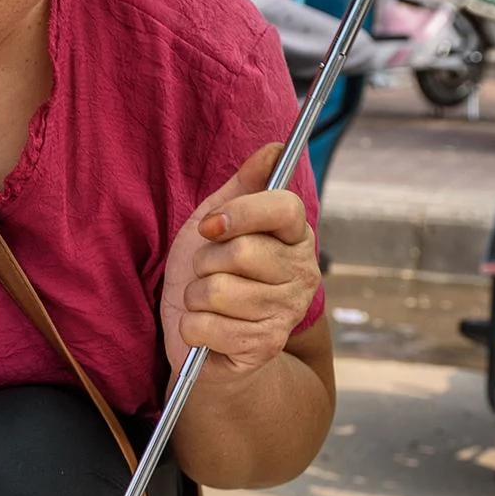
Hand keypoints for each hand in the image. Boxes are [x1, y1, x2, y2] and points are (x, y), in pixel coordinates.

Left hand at [159, 141, 319, 377]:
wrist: (204, 343)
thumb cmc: (210, 277)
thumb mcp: (218, 224)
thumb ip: (243, 187)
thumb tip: (273, 149)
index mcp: (296, 237)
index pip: (284, 207)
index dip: (240, 213)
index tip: (211, 227)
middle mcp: (302, 274)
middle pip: (241, 252)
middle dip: (204, 262)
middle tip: (206, 273)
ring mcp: (286, 312)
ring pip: (217, 291)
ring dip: (194, 297)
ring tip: (206, 303)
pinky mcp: (264, 346)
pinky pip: (206, 326)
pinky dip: (191, 328)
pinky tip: (205, 331)